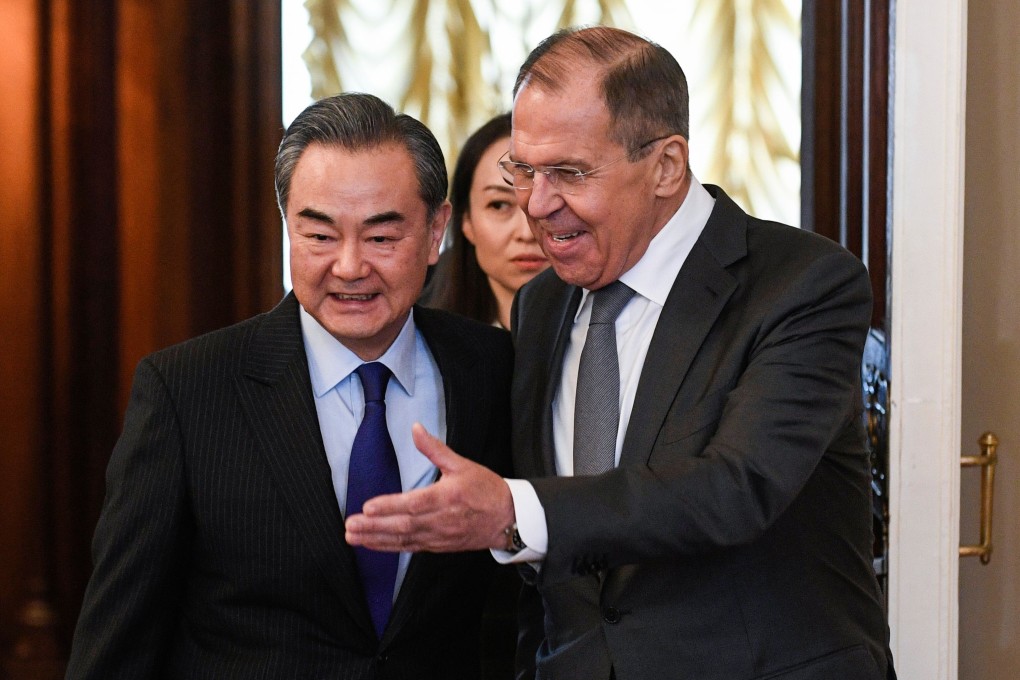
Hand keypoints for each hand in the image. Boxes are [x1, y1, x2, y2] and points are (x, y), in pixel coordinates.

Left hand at [345, 423, 514, 552]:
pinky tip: (371, 544)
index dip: (390, 506)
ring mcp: (439, 536)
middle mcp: (442, 520)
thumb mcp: (462, 464)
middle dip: (374, 526)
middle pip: (403, 525)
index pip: (414, 503)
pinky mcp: (437, 546)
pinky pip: (410, 547)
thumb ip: (434, 449)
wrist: (508, 518)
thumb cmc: (486, 489)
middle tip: (350, 525)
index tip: (368, 507)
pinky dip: (389, 547)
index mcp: (448, 497)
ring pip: (404, 539)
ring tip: (353, 536)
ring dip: (376, 539)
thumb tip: (415, 428)